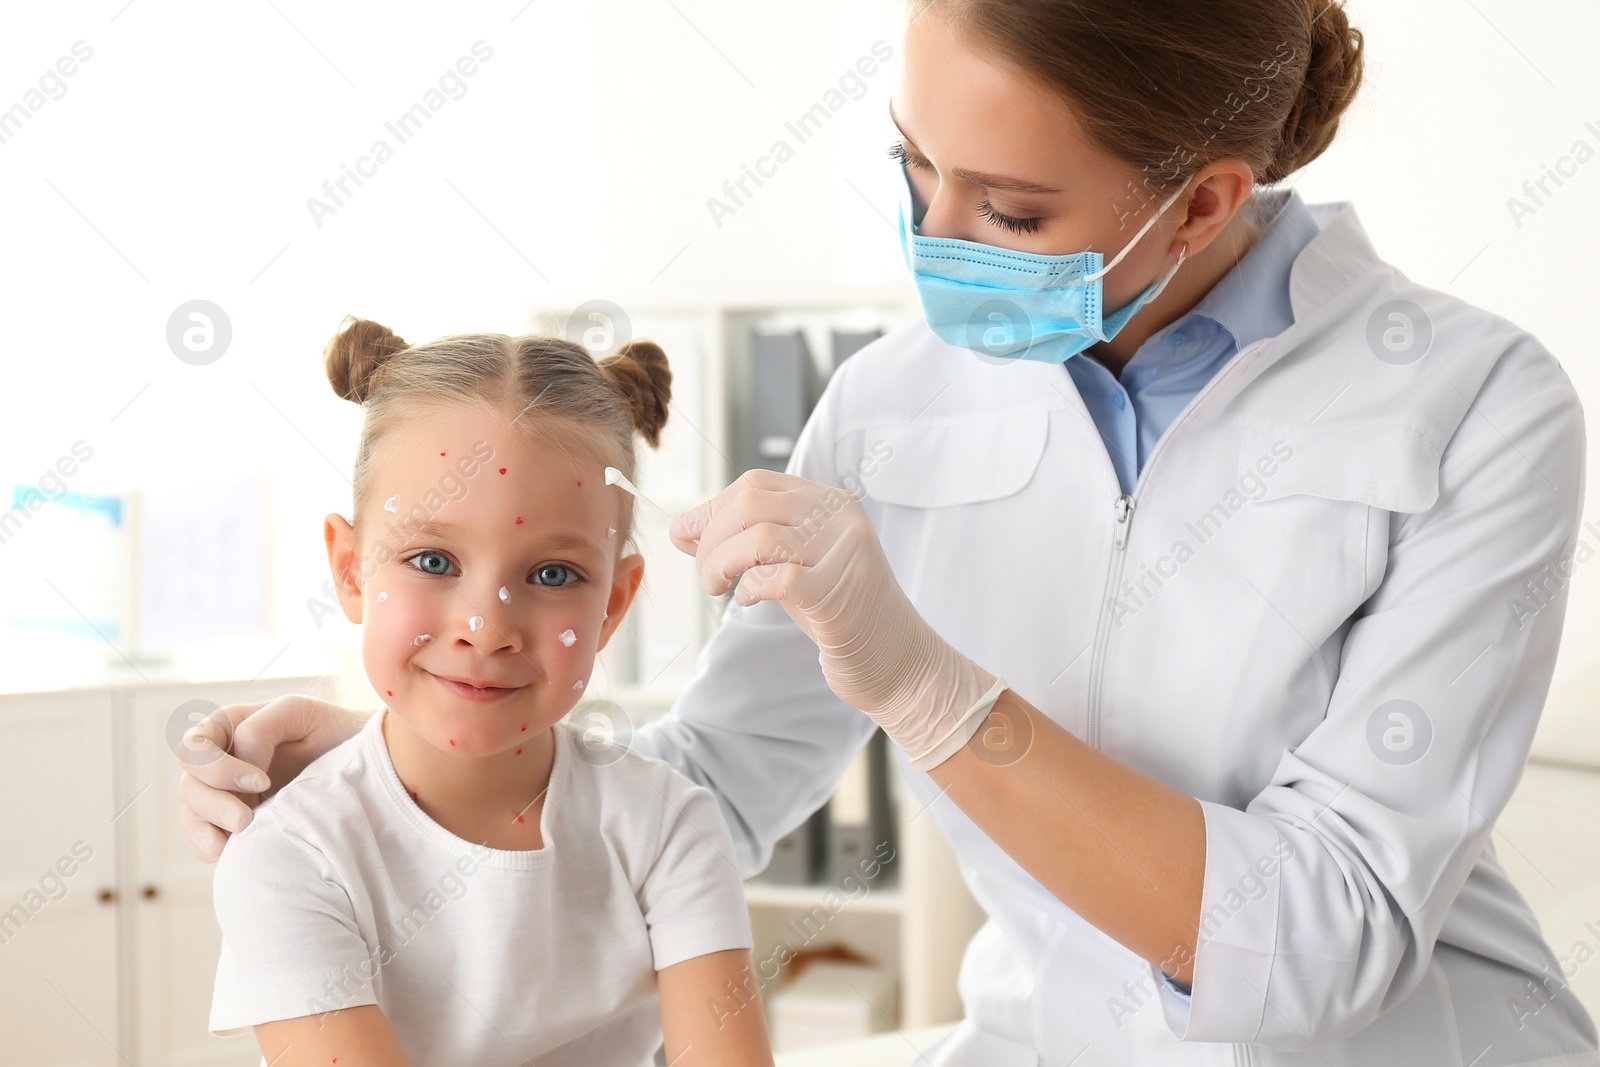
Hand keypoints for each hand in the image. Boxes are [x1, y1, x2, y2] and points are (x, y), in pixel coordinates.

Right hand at [176, 693, 364, 861]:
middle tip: (246, 820)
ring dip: (210, 829)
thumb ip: (261, 727)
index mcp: (230, 728)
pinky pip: (204, 840)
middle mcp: (221, 761)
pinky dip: (212, 848)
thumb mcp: (300, 713)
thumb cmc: (334, 731)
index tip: (262, 782)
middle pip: (189, 784)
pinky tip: (233, 852)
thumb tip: (238, 764)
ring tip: (244, 836)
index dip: (217, 768)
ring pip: (192, 814)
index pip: (192, 747)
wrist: (367, 765)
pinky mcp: (234, 823)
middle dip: (214, 803)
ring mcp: (226, 794)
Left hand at [668, 469, 1006, 769]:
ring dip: (720, 563)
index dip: (711, 509)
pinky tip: (749, 600)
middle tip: (706, 576)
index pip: (755, 484)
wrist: (898, 661)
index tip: (687, 538)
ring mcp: (845, 552)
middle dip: (710, 539)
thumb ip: (749, 542)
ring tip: (717, 589)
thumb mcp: (794, 566)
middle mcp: (841, 517)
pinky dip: (749, 588)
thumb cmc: (841, 614)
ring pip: (757, 535)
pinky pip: (776, 576)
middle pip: (749, 503)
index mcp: (831, 502)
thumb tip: (681, 528)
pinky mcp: (840, 592)